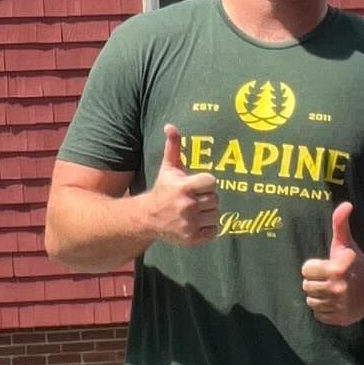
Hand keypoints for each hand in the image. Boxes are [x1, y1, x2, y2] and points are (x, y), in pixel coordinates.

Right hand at [145, 124, 218, 245]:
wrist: (148, 218)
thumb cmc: (163, 190)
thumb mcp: (168, 168)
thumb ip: (173, 147)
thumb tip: (170, 126)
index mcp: (184, 187)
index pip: (212, 182)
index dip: (206, 183)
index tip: (197, 186)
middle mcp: (187, 206)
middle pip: (215, 199)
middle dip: (207, 199)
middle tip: (195, 199)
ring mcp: (190, 224)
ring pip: (216, 215)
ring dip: (208, 213)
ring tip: (195, 211)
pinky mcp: (192, 238)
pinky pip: (214, 230)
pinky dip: (208, 228)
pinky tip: (196, 222)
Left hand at [301, 200, 363, 325]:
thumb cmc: (355, 263)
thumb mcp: (347, 243)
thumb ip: (341, 223)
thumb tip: (346, 204)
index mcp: (336, 269)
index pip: (306, 270)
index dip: (314, 267)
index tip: (325, 266)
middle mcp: (338, 288)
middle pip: (306, 287)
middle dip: (315, 282)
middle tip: (327, 279)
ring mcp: (340, 305)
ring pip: (312, 302)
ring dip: (318, 297)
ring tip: (331, 290)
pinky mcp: (341, 318)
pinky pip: (319, 315)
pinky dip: (324, 310)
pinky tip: (334, 302)